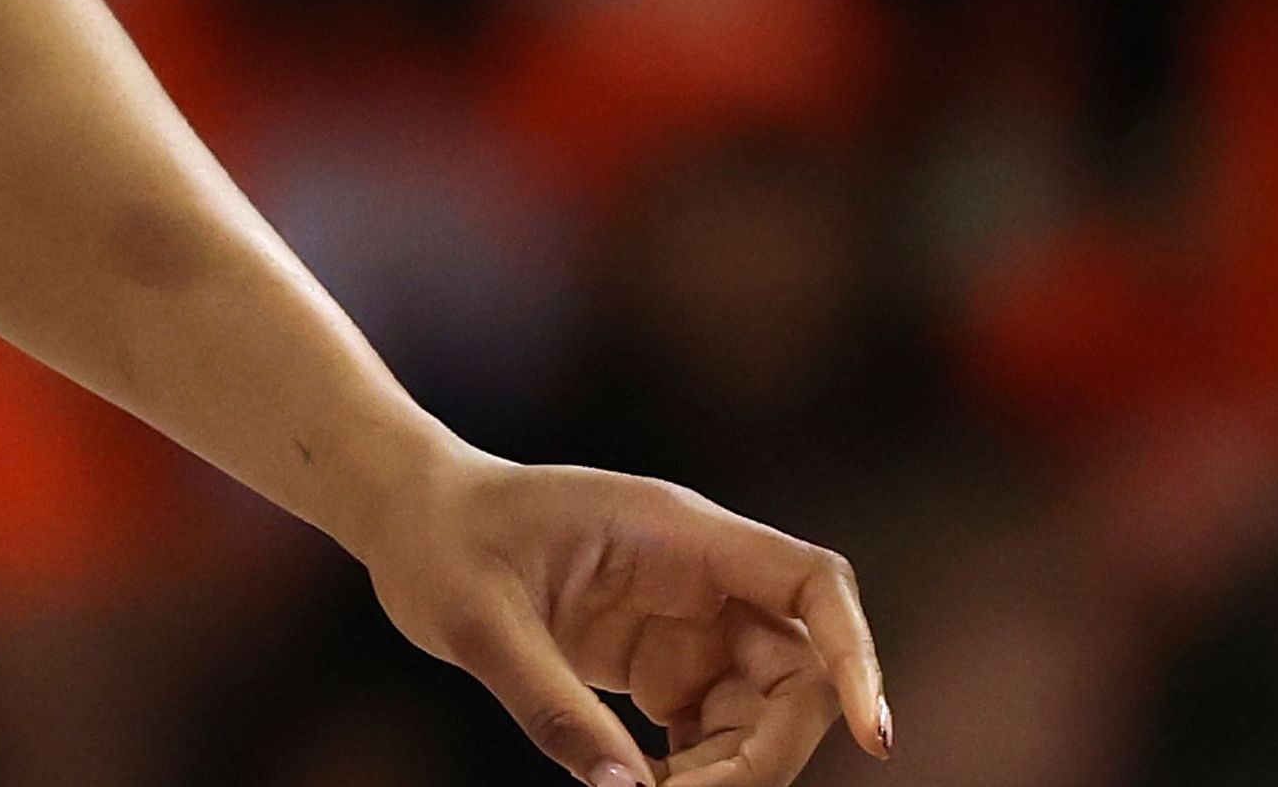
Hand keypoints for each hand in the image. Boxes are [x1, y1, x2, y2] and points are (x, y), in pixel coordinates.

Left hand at [364, 450, 893, 786]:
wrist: (406, 516)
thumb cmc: (436, 541)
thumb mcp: (473, 622)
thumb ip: (548, 705)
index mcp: (676, 532)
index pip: (812, 584)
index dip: (856, 655)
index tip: (872, 735)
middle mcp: (700, 574)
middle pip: (797, 672)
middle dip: (768, 751)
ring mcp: (687, 619)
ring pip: (763, 711)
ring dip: (732, 770)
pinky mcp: (662, 660)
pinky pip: (717, 727)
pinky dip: (698, 771)